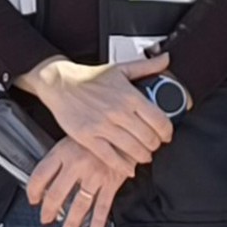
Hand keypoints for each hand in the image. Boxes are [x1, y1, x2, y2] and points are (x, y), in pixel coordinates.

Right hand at [17, 53, 174, 171]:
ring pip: (132, 149)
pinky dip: (122, 166)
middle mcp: (118, 111)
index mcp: (129, 95)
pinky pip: (110, 157)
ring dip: (142, 157)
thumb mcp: (120, 68)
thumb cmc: (88, 77)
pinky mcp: (87, 137)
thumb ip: (146, 66)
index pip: (160, 120)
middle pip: (148, 138)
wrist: (59, 82)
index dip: (167, 132)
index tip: (166, 135)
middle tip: (153, 146)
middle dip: (155, 146)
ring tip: (143, 156)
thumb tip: (166, 59)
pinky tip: (127, 167)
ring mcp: (102, 126)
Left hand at [26, 138, 132, 226]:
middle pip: (56, 194)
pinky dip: (97, 223)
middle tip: (45, 220)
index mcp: (63, 152)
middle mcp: (77, 164)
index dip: (32, 191)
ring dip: (70, 224)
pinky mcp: (111, 182)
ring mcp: (95, 175)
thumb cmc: (96, 136)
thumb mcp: (72, 139)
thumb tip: (44, 183)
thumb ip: (59, 159)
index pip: (39, 175)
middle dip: (48, 211)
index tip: (32, 200)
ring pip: (79, 205)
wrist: (126, 131)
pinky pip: (102, 207)